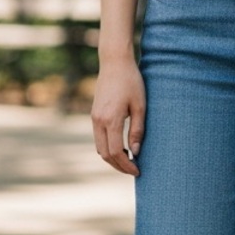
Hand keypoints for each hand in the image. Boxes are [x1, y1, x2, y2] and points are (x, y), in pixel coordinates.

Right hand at [91, 56, 145, 176]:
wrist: (114, 63)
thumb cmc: (131, 82)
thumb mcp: (140, 106)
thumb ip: (137, 130)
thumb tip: (135, 152)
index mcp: (110, 120)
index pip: (115, 152)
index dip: (126, 165)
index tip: (138, 171)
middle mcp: (98, 121)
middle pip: (104, 154)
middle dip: (118, 166)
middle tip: (134, 170)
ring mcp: (94, 118)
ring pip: (99, 147)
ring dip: (112, 158)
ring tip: (128, 161)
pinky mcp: (94, 114)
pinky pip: (98, 138)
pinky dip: (108, 147)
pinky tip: (121, 148)